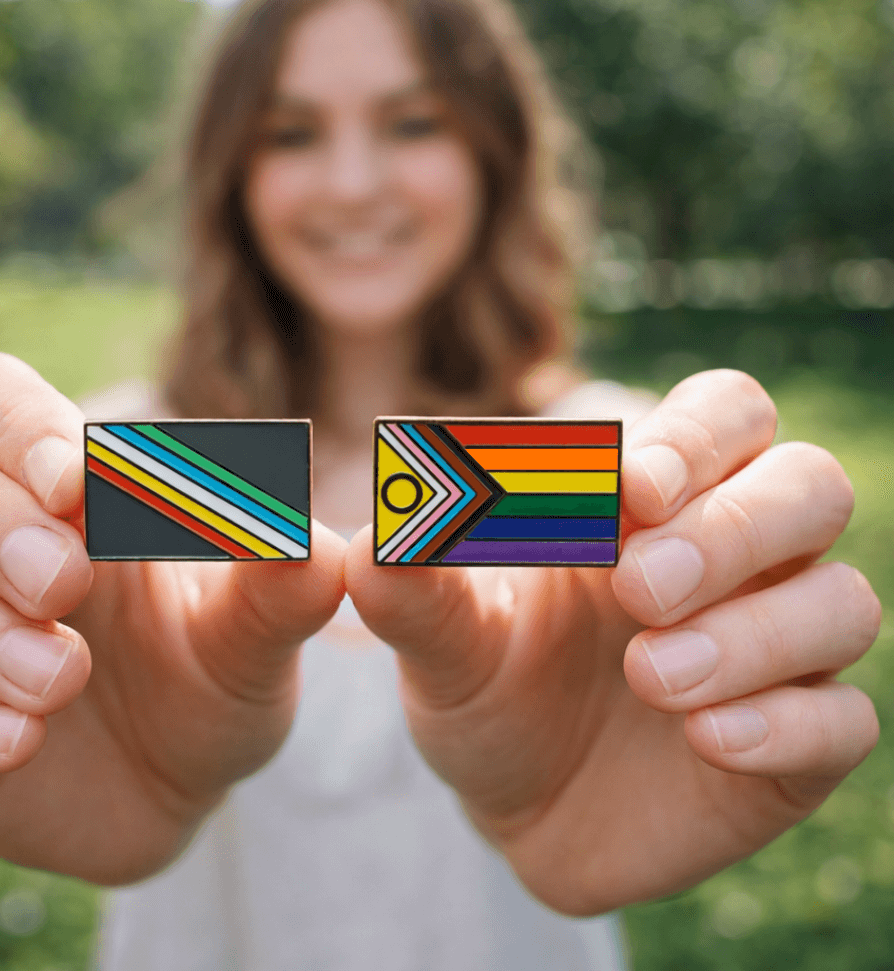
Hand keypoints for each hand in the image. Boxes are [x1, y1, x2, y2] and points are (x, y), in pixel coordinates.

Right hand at [0, 352, 346, 883]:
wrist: (178, 798)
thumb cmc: (203, 680)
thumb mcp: (256, 638)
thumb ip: (281, 586)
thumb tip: (319, 544)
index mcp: (36, 480)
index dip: (12, 422)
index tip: (82, 484)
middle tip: (63, 581)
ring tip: (62, 682)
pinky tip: (18, 741)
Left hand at [344, 370, 881, 914]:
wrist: (510, 812)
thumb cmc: (486, 690)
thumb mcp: (439, 642)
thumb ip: (415, 585)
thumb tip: (380, 528)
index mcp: (659, 501)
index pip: (727, 414)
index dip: (695, 436)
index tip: (629, 487)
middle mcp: (741, 560)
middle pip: (811, 486)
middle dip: (733, 527)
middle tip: (638, 587)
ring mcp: (783, 651)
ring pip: (842, 603)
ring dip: (753, 633)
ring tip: (649, 677)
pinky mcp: (802, 747)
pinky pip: (845, 721)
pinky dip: (782, 724)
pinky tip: (706, 740)